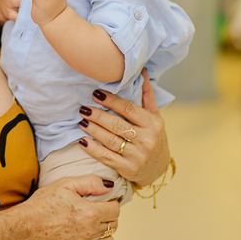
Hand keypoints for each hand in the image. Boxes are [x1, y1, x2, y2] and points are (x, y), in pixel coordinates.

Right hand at [22, 174, 119, 239]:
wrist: (25, 226)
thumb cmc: (43, 203)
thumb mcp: (65, 184)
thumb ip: (91, 182)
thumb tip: (110, 186)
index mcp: (91, 212)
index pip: (115, 210)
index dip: (111, 204)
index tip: (103, 203)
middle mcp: (91, 232)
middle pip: (113, 226)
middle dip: (108, 218)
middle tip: (97, 214)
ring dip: (105, 235)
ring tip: (94, 229)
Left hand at [76, 69, 169, 186]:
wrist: (158, 168)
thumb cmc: (154, 137)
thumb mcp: (155, 116)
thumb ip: (146, 95)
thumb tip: (141, 71)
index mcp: (153, 123)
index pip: (129, 109)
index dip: (111, 100)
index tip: (96, 93)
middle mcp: (147, 139)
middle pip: (117, 124)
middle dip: (98, 115)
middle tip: (83, 108)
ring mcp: (138, 155)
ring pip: (110, 140)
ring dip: (93, 130)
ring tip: (82, 121)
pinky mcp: (128, 169)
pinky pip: (107, 157)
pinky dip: (93, 149)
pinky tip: (83, 141)